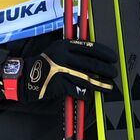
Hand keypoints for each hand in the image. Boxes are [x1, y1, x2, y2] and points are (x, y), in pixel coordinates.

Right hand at [1, 38, 117, 103]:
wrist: (25, 77)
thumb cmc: (43, 64)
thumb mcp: (56, 50)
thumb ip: (72, 49)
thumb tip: (93, 52)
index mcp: (64, 45)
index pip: (89, 47)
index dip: (104, 52)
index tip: (113, 57)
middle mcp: (63, 56)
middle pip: (91, 63)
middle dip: (105, 69)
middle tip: (114, 73)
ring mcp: (61, 70)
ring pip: (86, 78)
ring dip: (100, 84)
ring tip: (109, 86)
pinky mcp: (58, 84)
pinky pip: (77, 89)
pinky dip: (85, 93)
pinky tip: (91, 94)